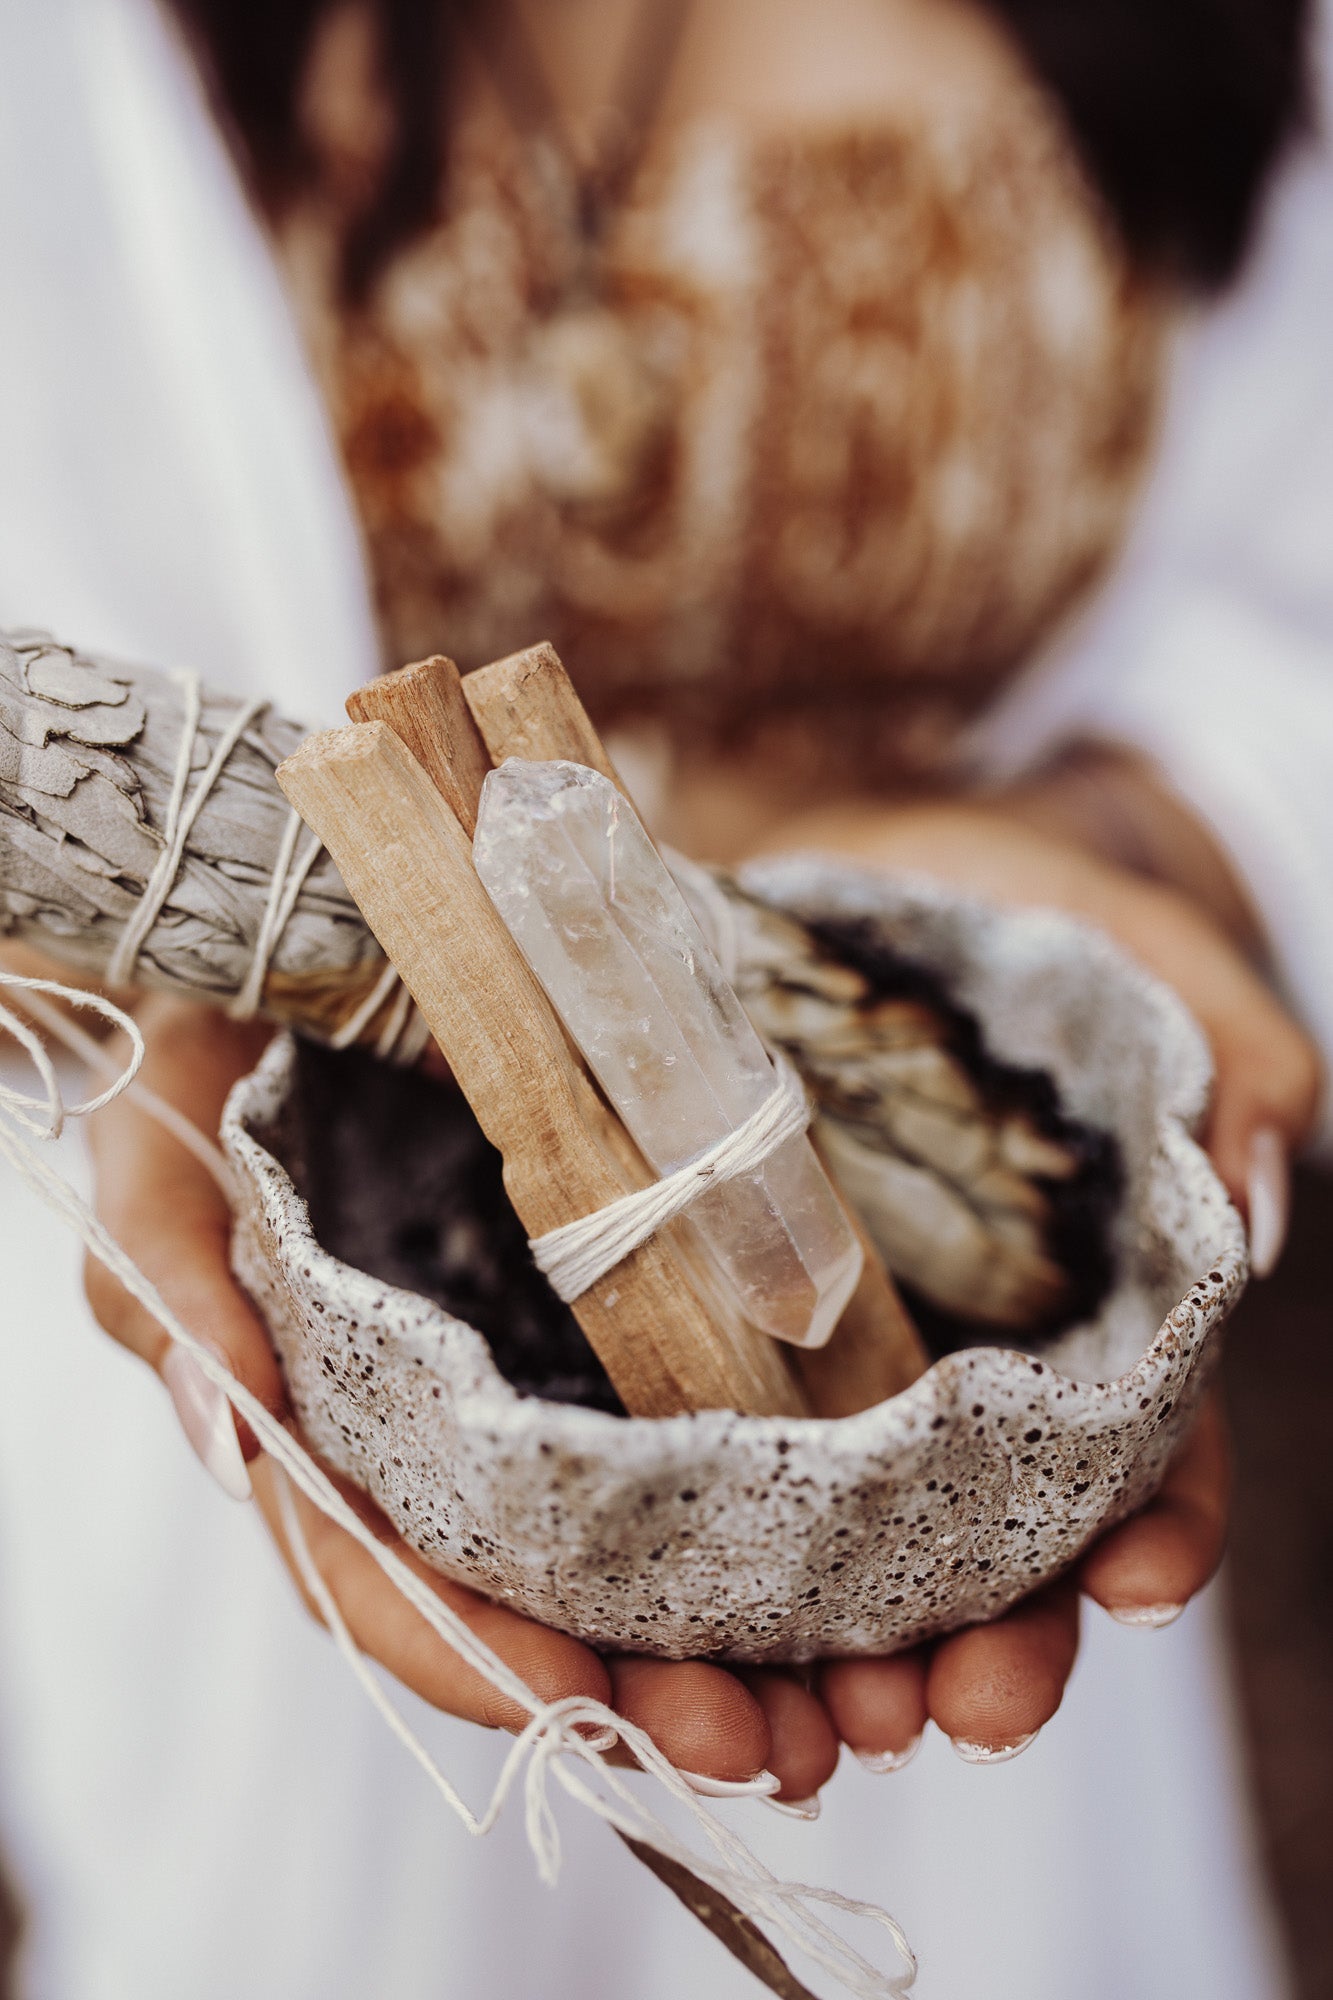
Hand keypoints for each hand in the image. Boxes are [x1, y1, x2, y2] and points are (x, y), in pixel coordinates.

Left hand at [748, 781, 1320, 1778]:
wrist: (829, 886)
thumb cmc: (998, 912)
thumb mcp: (1127, 945)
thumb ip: (1222, 1050)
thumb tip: (1256, 1208)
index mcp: (1088, 1307)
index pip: (1155, 1453)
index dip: (1160, 1531)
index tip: (1135, 1587)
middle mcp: (972, 1371)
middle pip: (1003, 1551)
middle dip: (995, 1647)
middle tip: (958, 1709)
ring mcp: (842, 1374)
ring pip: (857, 1563)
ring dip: (842, 1665)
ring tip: (799, 1729)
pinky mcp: (715, 1353)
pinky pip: (710, 1496)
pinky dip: (706, 1593)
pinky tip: (673, 1657)